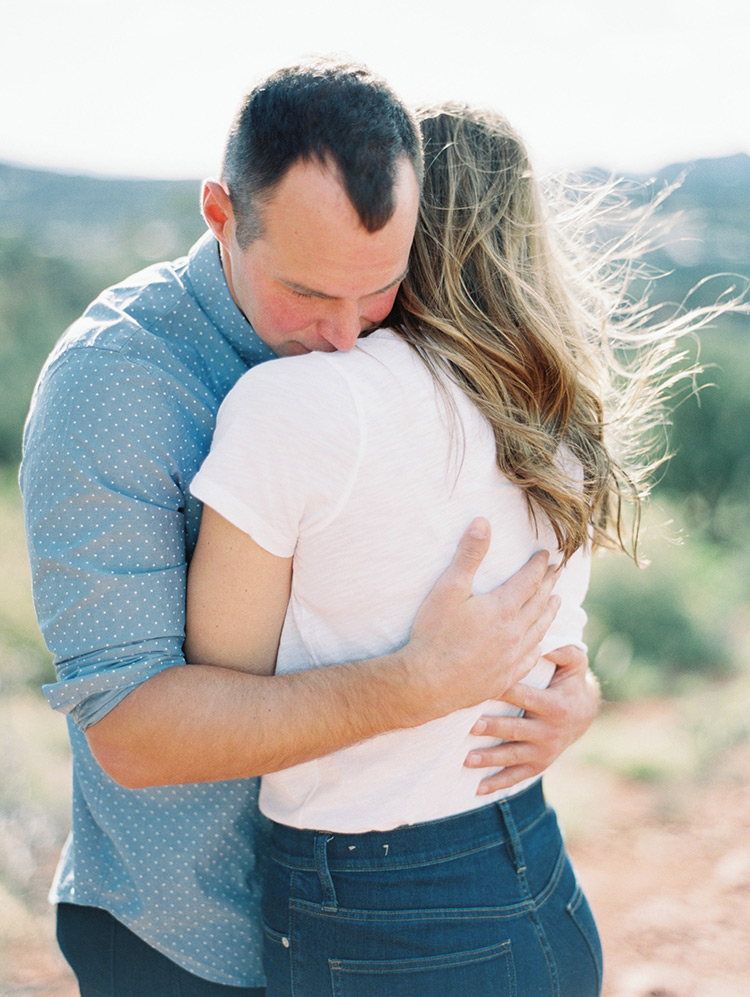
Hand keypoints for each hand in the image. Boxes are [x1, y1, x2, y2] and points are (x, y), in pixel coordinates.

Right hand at [404, 518, 560, 721]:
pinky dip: (540, 645)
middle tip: (557, 573)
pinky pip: (531, 658)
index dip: (539, 565)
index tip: (546, 555)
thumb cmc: (434, 634)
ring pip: (540, 630)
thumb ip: (469, 555)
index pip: (529, 580)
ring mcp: (512, 657)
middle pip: (539, 603)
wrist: (428, 683)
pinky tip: (540, 644)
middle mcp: (515, 632)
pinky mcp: (506, 677)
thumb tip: (483, 523)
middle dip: (549, 584)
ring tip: (557, 601)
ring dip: (550, 613)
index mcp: (503, 608)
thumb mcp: (449, 588)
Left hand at [463, 644, 600, 793]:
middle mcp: (549, 731)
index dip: (502, 691)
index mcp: (555, 705)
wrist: (584, 714)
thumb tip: (546, 646)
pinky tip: (478, 788)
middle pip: (515, 729)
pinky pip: (517, 776)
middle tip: (469, 727)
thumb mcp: (575, 663)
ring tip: (467, 759)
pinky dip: (498, 783)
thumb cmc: (570, 682)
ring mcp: (544, 751)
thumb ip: (565, 651)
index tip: (480, 686)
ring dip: (490, 759)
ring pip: (513, 756)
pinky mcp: (539, 765)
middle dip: (493, 728)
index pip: (523, 697)